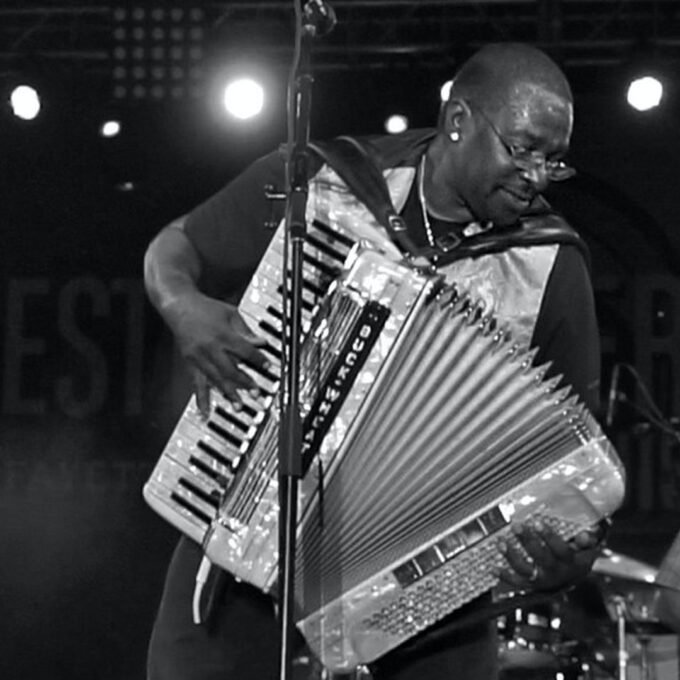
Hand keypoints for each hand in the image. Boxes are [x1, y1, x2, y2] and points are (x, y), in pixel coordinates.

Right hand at [168, 292, 269, 415]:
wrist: (179, 305)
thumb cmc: (206, 307)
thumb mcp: (231, 313)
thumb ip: (246, 330)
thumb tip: (261, 342)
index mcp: (222, 334)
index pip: (245, 350)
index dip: (258, 359)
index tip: (268, 367)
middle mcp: (210, 347)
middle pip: (230, 369)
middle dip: (244, 382)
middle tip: (256, 393)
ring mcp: (198, 356)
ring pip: (215, 379)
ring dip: (228, 393)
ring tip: (238, 406)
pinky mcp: (189, 362)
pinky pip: (196, 383)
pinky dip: (201, 399)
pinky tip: (205, 412)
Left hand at [496, 518, 604, 592]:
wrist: (573, 578)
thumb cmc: (579, 555)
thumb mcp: (589, 547)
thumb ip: (589, 539)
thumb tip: (587, 532)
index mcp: (571, 561)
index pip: (560, 549)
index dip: (549, 537)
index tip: (538, 522)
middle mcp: (556, 573)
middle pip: (540, 557)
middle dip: (527, 541)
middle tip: (516, 525)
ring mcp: (542, 580)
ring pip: (526, 569)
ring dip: (512, 556)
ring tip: (501, 542)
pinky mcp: (531, 585)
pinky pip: (517, 582)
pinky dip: (504, 575)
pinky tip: (493, 566)